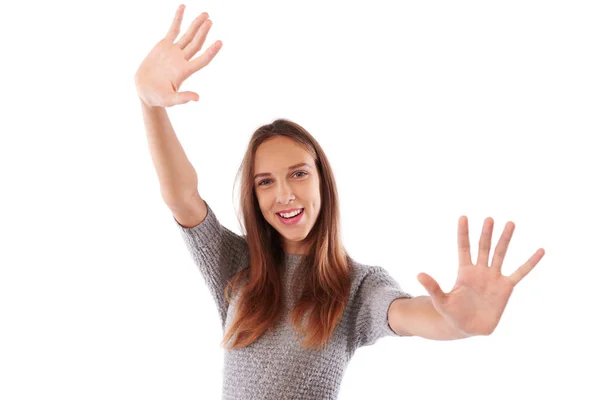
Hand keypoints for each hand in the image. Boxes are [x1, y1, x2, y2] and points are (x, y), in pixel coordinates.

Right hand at [134, 4, 221, 106]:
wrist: (145, 91)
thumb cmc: (157, 98)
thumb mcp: (169, 100)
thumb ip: (182, 98)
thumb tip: (197, 98)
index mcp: (184, 71)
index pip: (202, 59)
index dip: (211, 52)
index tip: (220, 43)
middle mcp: (182, 59)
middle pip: (196, 44)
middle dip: (203, 32)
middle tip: (210, 21)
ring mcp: (174, 52)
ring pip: (188, 35)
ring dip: (196, 25)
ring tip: (206, 15)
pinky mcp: (164, 46)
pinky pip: (173, 30)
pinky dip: (178, 19)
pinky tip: (183, 7)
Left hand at [416, 216, 544, 335]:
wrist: (467, 327)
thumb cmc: (452, 313)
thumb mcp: (441, 301)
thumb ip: (432, 287)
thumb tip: (418, 274)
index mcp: (464, 271)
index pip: (463, 247)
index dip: (463, 233)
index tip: (463, 217)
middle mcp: (480, 270)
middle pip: (483, 247)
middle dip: (486, 233)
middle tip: (489, 218)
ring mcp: (494, 277)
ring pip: (500, 254)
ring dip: (505, 240)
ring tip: (510, 223)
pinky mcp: (506, 288)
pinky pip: (520, 272)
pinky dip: (530, 262)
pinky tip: (540, 250)